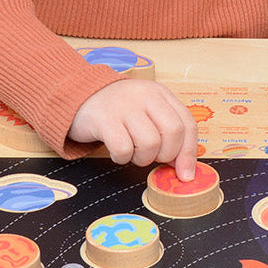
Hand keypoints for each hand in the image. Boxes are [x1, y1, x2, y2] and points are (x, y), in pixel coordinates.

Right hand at [68, 80, 198, 180]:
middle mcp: (144, 95)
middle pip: (173, 132)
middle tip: (151, 157)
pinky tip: (116, 151)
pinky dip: (121, 158)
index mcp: (159, 93)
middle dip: (165, 155)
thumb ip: (166, 133)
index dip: (189, 152)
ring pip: (150, 143)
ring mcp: (123, 105)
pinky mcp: (103, 118)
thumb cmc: (118, 110)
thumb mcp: (146, 113)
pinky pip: (123, 149)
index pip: (187, 123)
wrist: (78, 95)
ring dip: (142, 158)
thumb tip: (183, 168)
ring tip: (131, 151)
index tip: (185, 174)